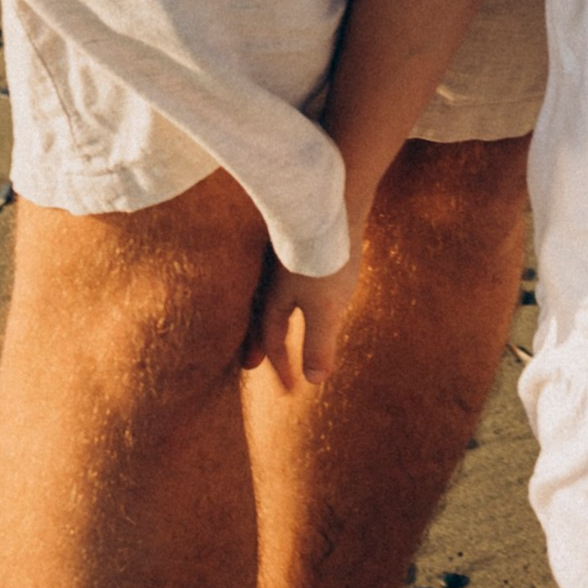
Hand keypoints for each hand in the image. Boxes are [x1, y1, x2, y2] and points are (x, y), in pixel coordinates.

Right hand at [245, 242, 361, 391]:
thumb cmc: (328, 256)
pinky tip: (297, 287)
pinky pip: (285, 278)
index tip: (291, 391)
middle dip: (260, 342)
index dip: (282, 367)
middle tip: (251, 364)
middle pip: (261, 317)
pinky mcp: (300, 241)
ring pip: (270, 296)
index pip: (274, 340)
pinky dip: (286, 294)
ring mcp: (284, 258)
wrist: (336, 196)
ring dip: (270, 317)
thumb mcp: (326, 308)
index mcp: (275, 299)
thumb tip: (314, 380)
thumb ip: (317, 343)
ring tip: (274, 328)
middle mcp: (273, 280)